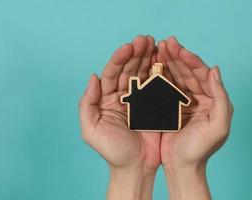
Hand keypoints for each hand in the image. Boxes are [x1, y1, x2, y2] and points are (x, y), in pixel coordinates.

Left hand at [79, 35, 159, 199]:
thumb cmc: (112, 152)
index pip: (112, 72)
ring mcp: (140, 99)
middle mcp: (123, 95)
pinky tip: (164, 59)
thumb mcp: (91, 131)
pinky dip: (160, 71)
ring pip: (143, 73)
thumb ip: (87, 104)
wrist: (135, 168)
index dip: (120, 58)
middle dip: (136, 52)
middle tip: (145, 39)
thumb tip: (94, 77)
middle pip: (128, 69)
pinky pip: (157, 85)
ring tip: (155, 43)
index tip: (129, 47)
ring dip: (148, 57)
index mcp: (106, 99)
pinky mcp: (155, 105)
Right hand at [157, 36, 233, 199]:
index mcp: (213, 99)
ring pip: (176, 76)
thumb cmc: (201, 150)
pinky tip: (152, 64)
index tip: (178, 49)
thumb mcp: (218, 126)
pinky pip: (165, 86)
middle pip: (188, 71)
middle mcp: (200, 97)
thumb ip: (221, 98)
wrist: (183, 167)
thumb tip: (215, 70)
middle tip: (165, 42)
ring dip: (168, 61)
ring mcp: (184, 101)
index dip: (191, 60)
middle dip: (177, 56)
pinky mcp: (171, 107)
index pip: (203, 74)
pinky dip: (160, 74)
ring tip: (157, 47)